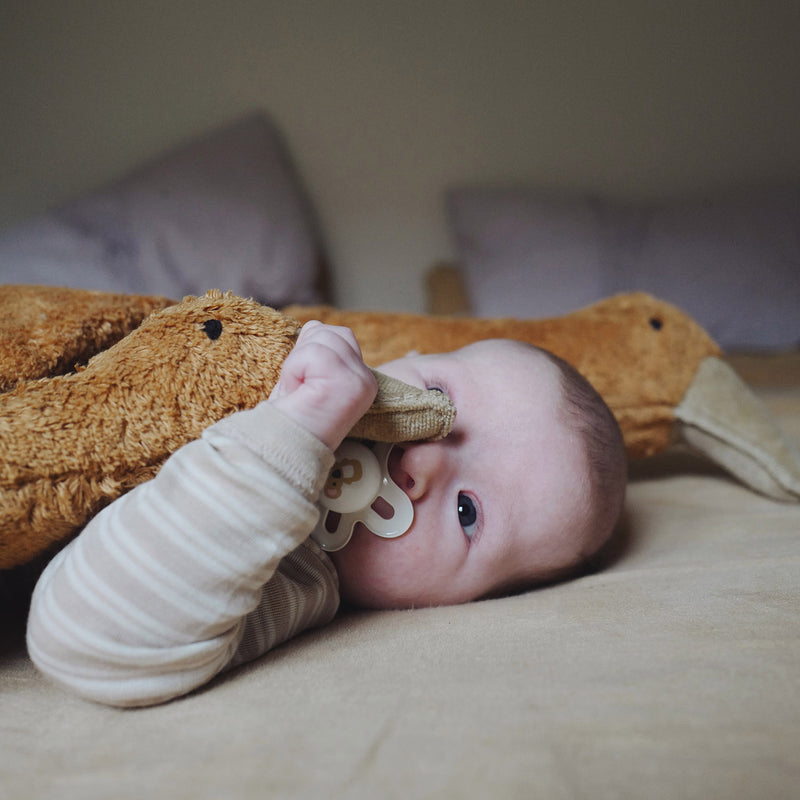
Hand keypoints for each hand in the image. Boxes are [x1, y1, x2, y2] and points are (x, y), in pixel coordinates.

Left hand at [269, 321, 377, 450]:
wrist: (279, 451)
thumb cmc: (287, 418)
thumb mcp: (303, 375)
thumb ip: (315, 351)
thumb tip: (313, 327)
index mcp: (360, 379)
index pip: (337, 335)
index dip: (309, 354)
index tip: (304, 388)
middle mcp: (368, 380)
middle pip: (329, 331)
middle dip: (304, 355)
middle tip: (300, 390)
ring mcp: (362, 381)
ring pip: (321, 336)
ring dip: (298, 364)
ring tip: (300, 391)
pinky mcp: (351, 384)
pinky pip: (313, 351)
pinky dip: (295, 370)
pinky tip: (299, 393)